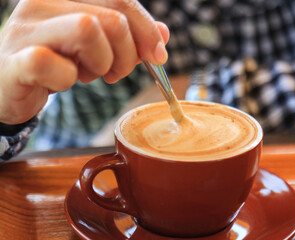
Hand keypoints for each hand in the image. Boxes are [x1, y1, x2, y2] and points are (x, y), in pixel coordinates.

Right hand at [0, 0, 169, 123]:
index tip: (157, 55)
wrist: (9, 84)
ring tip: (85, 73)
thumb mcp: (97, 48)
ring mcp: (26, 27)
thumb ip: (128, 38)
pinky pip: (59, 66)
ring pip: (89, 30)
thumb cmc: (56, 62)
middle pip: (113, 18)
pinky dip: (69, 80)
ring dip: (100, 64)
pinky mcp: (16, 59)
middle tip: (115, 72)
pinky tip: (60, 82)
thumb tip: (163, 34)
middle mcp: (44, 1)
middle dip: (127, 54)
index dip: (146, 28)